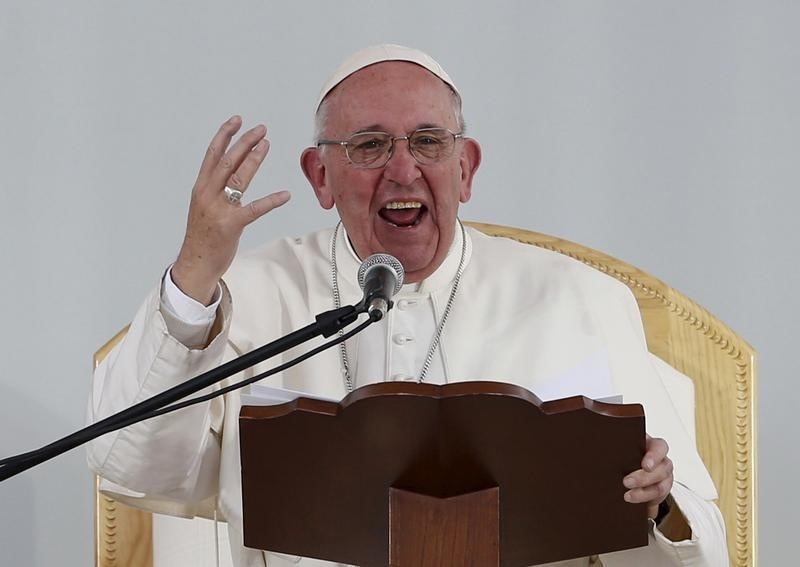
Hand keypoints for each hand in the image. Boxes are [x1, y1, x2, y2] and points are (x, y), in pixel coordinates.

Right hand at [173, 116, 290, 303]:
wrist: (195, 263)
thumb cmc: (203, 235)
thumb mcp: (204, 206)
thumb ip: (216, 188)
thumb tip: (233, 171)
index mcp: (200, 188)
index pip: (212, 155)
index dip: (225, 135)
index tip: (237, 120)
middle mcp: (207, 194)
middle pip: (227, 161)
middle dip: (244, 142)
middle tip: (260, 129)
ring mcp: (218, 209)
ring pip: (238, 178)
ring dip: (254, 160)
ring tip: (267, 145)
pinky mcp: (231, 225)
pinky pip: (254, 209)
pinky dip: (271, 201)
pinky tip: (285, 194)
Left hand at [622, 435, 672, 518]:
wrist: (626, 468)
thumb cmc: (624, 454)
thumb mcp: (621, 448)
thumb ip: (616, 447)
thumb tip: (598, 447)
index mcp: (652, 446)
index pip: (660, 447)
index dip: (654, 456)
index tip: (645, 466)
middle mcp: (661, 462)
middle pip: (661, 470)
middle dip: (643, 478)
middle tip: (626, 482)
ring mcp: (663, 477)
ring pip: (661, 487)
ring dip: (643, 493)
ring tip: (627, 496)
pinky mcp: (659, 492)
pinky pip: (658, 500)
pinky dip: (647, 504)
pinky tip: (636, 504)